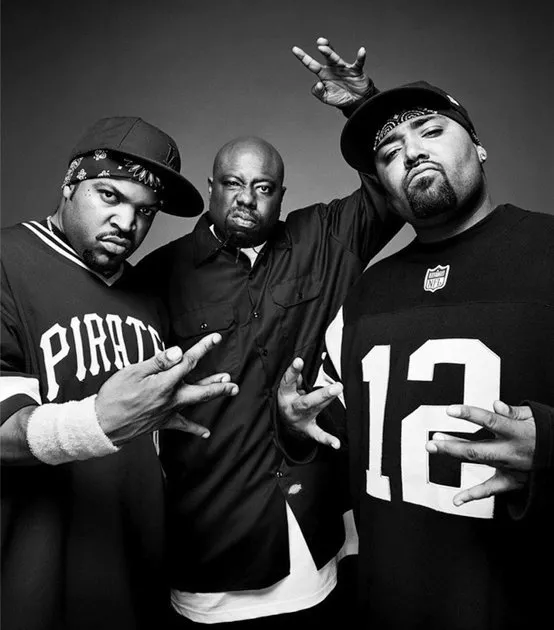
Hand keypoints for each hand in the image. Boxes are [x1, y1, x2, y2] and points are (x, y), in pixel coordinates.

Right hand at [96, 333, 238, 444]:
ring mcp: (168, 411)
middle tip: (233, 380)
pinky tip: (206, 433)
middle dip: (219, 384)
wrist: (102, 425)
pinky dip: (195, 429)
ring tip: (229, 388)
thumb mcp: (133, 372)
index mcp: (165, 383)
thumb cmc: (114, 395)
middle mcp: (171, 398)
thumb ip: (159, 362)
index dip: (203, 348)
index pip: (189, 362)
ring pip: (196, 402)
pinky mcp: (162, 422)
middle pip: (202, 389)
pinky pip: (182, 425)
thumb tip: (179, 352)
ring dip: (213, 394)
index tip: (216, 339)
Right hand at [278, 357, 342, 448]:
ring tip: (339, 390)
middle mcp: (294, 408)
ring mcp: (302, 419)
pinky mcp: (309, 429)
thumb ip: (296, 379)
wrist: (285, 424)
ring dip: (328, 401)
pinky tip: (336, 444)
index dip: (293, 371)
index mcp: (285, 395)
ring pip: (316, 409)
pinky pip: (318, 435)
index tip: (299, 361)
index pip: (288, 382)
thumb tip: (304, 368)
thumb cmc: (289, 400)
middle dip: (322, 394)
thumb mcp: (287, 389)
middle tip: (337, 386)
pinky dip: (327, 440)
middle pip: (308, 401)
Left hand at [292, 36, 372, 108]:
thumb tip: (318, 84)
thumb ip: (318, 92)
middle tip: (318, 43)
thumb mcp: (326, 98)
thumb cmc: (340, 97)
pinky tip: (361, 51)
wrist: (356, 101)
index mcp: (323, 74)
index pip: (311, 64)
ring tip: (322, 47)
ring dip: (329, 53)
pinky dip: (360, 57)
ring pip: (336, 58)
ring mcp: (344, 68)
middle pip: (326, 56)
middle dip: (322, 48)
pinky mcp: (355, 71)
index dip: (303, 57)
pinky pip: (358, 63)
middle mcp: (332, 68)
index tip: (294, 49)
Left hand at [426, 400, 535, 505]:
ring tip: (434, 447)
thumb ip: (513, 411)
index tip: (450, 410)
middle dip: (451, 445)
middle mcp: (510, 450)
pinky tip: (457, 499)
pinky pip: (490, 489)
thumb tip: (496, 405)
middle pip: (476, 449)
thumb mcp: (534, 417)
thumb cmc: (544, 432)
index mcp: (516, 432)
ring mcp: (509, 466)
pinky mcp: (511, 480)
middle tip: (432, 441)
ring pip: (478, 461)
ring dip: (454, 454)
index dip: (469, 415)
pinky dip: (473, 495)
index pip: (489, 421)